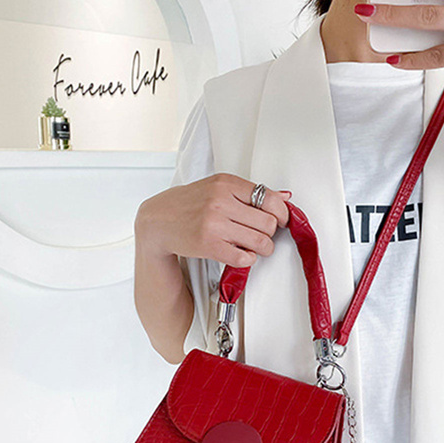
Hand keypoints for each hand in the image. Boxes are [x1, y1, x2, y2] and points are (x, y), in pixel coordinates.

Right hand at [135, 173, 291, 267]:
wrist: (158, 221)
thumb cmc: (190, 204)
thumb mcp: (217, 188)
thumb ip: (250, 193)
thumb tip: (285, 197)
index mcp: (226, 183)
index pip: (270, 199)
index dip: (281, 214)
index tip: (279, 220)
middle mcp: (220, 201)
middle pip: (268, 223)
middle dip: (270, 233)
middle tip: (262, 235)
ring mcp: (214, 224)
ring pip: (261, 242)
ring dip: (263, 249)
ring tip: (255, 247)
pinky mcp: (209, 245)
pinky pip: (244, 258)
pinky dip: (248, 259)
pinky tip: (241, 254)